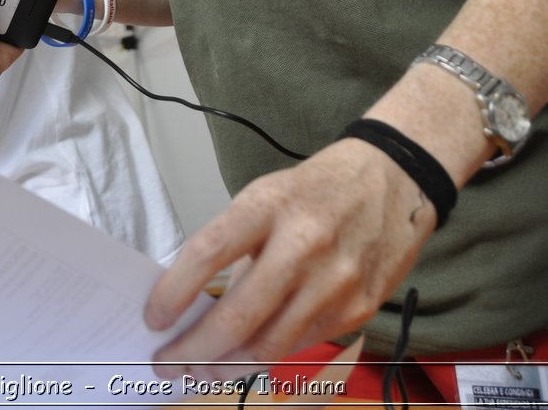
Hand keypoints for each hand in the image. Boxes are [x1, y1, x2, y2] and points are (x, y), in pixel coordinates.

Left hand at [144, 139, 435, 381]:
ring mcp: (336, 281)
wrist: (394, 179)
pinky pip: (303, 343)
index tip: (153, 319)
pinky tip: (249, 356)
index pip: (207, 253)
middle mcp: (303, 244)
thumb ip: (234, 249)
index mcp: (267, 206)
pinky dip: (270, 354)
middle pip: (238, 315)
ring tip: (204, 368)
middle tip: (169, 363)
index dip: (173, 293)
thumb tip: (196, 306)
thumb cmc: (315, 190)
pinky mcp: (360, 308)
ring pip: (271, 344)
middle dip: (195, 349)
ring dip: (228, 365)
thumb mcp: (264, 198)